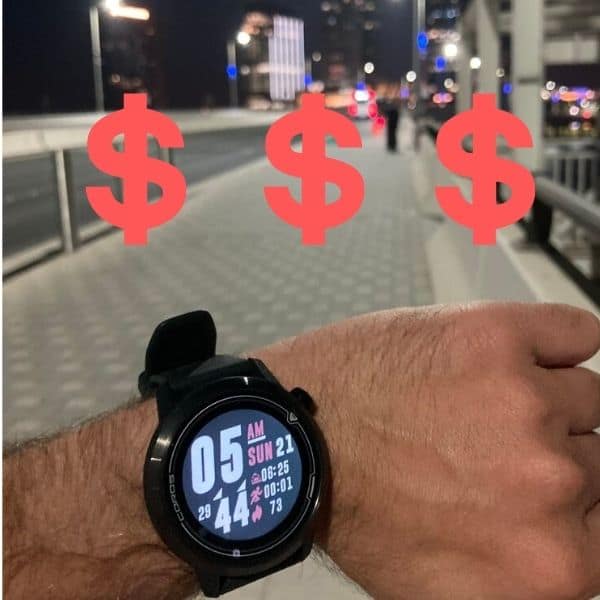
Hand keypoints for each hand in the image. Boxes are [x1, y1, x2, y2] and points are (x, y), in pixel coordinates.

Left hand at [257, 303, 599, 599]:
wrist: (295, 439)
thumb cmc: (356, 507)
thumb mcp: (449, 589)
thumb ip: (528, 579)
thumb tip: (574, 550)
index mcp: (550, 564)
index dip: (582, 504)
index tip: (565, 484)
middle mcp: (550, 482)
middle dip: (554, 453)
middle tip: (494, 444)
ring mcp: (525, 400)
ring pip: (585, 394)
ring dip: (545, 397)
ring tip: (481, 399)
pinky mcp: (496, 336)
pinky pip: (576, 334)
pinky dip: (557, 343)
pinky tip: (519, 355)